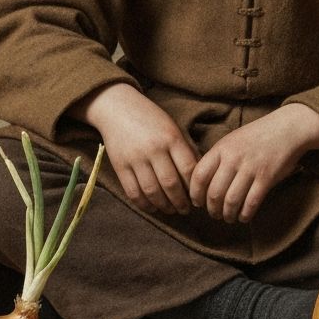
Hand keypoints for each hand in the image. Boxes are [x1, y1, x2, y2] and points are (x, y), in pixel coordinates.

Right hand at [72, 83, 196, 214]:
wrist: (117, 107)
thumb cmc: (151, 118)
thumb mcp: (173, 127)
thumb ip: (186, 149)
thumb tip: (200, 175)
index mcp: (171, 138)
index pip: (188, 169)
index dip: (195, 187)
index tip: (198, 197)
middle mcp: (154, 149)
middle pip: (171, 184)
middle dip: (181, 202)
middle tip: (186, 210)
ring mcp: (135, 158)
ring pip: (152, 192)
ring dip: (164, 206)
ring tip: (171, 210)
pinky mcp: (120, 166)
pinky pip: (133, 192)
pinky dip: (144, 205)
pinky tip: (152, 208)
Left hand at [189, 103, 318, 224]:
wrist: (287, 128)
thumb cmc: (257, 136)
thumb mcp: (232, 140)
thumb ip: (218, 158)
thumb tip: (203, 183)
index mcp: (221, 148)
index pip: (199, 175)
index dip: (195, 193)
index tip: (197, 203)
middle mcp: (233, 159)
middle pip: (214, 193)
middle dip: (212, 209)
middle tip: (214, 214)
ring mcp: (250, 168)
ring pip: (231, 201)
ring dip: (227, 215)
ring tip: (228, 218)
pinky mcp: (266, 178)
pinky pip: (251, 203)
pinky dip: (245, 214)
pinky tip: (244, 217)